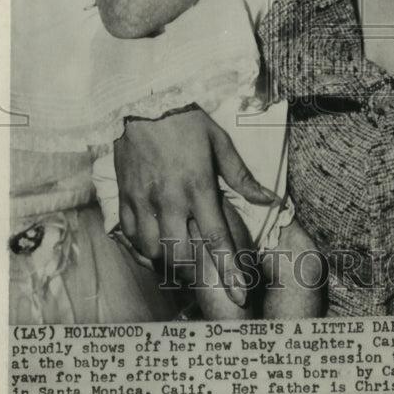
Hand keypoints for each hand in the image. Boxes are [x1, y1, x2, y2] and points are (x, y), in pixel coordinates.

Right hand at [114, 107, 278, 305]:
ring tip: (182, 265)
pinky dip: (142, 249)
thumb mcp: (220, 142)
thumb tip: (270, 200)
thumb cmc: (187, 119)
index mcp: (198, 186)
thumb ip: (242, 177)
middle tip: (209, 280)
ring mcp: (142, 199)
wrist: (144, 99)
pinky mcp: (124, 196)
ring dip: (169, 264)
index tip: (241, 294)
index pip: (216, 239)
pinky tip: (154, 250)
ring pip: (153, 251)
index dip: (230, 271)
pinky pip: (130, 236)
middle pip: (181, 255)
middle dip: (197, 275)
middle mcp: (169, 199)